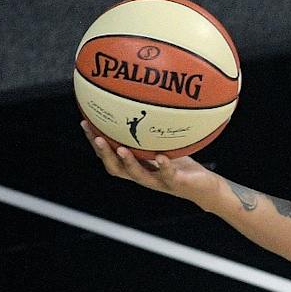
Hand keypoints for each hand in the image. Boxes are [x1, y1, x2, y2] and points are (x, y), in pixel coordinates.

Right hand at [80, 119, 222, 210]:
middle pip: (116, 168)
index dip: (95, 141)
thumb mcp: (165, 145)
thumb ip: (153, 132)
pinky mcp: (176, 184)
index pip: (110, 155)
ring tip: (121, 149)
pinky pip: (168, 176)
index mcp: (137, 166)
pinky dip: (163, 166)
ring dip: (128, 162)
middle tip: (96, 136)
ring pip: (138, 175)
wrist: (205, 188)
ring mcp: (159, 181)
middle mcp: (144, 176)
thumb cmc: (183, 166)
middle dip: (104, 153)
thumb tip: (143, 103)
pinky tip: (161, 157)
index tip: (85, 122)